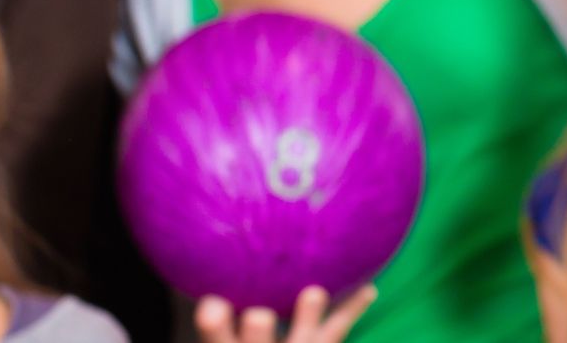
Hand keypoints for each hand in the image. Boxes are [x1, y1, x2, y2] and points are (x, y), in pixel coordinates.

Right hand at [196, 285, 377, 342]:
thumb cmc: (240, 333)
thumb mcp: (222, 324)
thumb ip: (215, 296)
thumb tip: (197, 234)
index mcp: (226, 341)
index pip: (213, 332)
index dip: (214, 323)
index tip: (213, 303)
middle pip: (256, 335)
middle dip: (258, 327)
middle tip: (259, 315)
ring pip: (301, 338)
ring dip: (307, 317)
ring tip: (314, 294)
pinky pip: (336, 329)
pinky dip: (351, 308)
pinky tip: (368, 289)